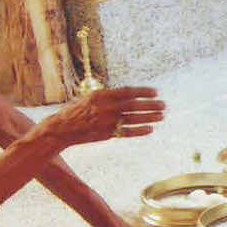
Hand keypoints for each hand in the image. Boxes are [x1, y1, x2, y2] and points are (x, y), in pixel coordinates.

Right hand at [40, 87, 163, 145]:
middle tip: (163, 105)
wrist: (62, 128)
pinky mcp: (106, 134)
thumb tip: (131, 94)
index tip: (155, 92)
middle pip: (133, 105)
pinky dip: (139, 131)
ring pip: (132, 119)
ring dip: (149, 117)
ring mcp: (105, 121)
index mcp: (101, 95)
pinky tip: (150, 129)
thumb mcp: (91, 98)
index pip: (127, 91)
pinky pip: (126, 132)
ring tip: (161, 116)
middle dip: (150, 105)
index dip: (143, 91)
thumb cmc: (79, 111)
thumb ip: (110, 97)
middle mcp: (104, 107)